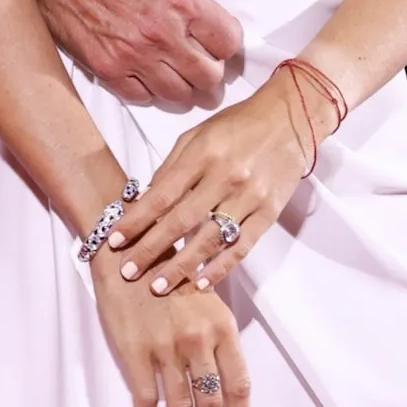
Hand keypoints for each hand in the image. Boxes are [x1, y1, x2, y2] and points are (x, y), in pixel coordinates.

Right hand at [25, 0, 252, 103]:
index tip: (219, 37)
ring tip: (182, 71)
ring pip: (181, 95)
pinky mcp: (106, 67)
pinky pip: (143, 97)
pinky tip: (152, 73)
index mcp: (183, 0)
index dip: (229, 42)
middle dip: (214, 71)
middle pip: (210, 77)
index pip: (229, 44)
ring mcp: (132, 55)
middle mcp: (161, 34)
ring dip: (188, 86)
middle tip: (206, 61)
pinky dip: (153, 90)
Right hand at [89, 246, 250, 406]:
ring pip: (180, 404)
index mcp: (223, 327)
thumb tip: (222, 375)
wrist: (130, 254)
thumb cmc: (170, 272)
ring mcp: (166, 348)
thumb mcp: (208, 299)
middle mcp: (199, 341)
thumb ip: (217, 336)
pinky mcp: (135, 352)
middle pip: (212, 400)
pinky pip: (145, 396)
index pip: (239, 383)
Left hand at [108, 69, 337, 293]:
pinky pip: (243, 245)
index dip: (136, 221)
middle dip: (151, 249)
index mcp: (203, 154)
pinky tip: (202, 282)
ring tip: (159, 287)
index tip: (115, 241)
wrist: (291, 120)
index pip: (162, 195)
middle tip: (128, 272)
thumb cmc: (240, 125)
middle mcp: (225, 176)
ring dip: (182, 266)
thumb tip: (146, 201)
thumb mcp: (198, 135)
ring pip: (210, 239)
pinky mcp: (270, 211)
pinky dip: (222, 266)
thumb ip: (172, 167)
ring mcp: (250, 196)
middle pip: (181, 221)